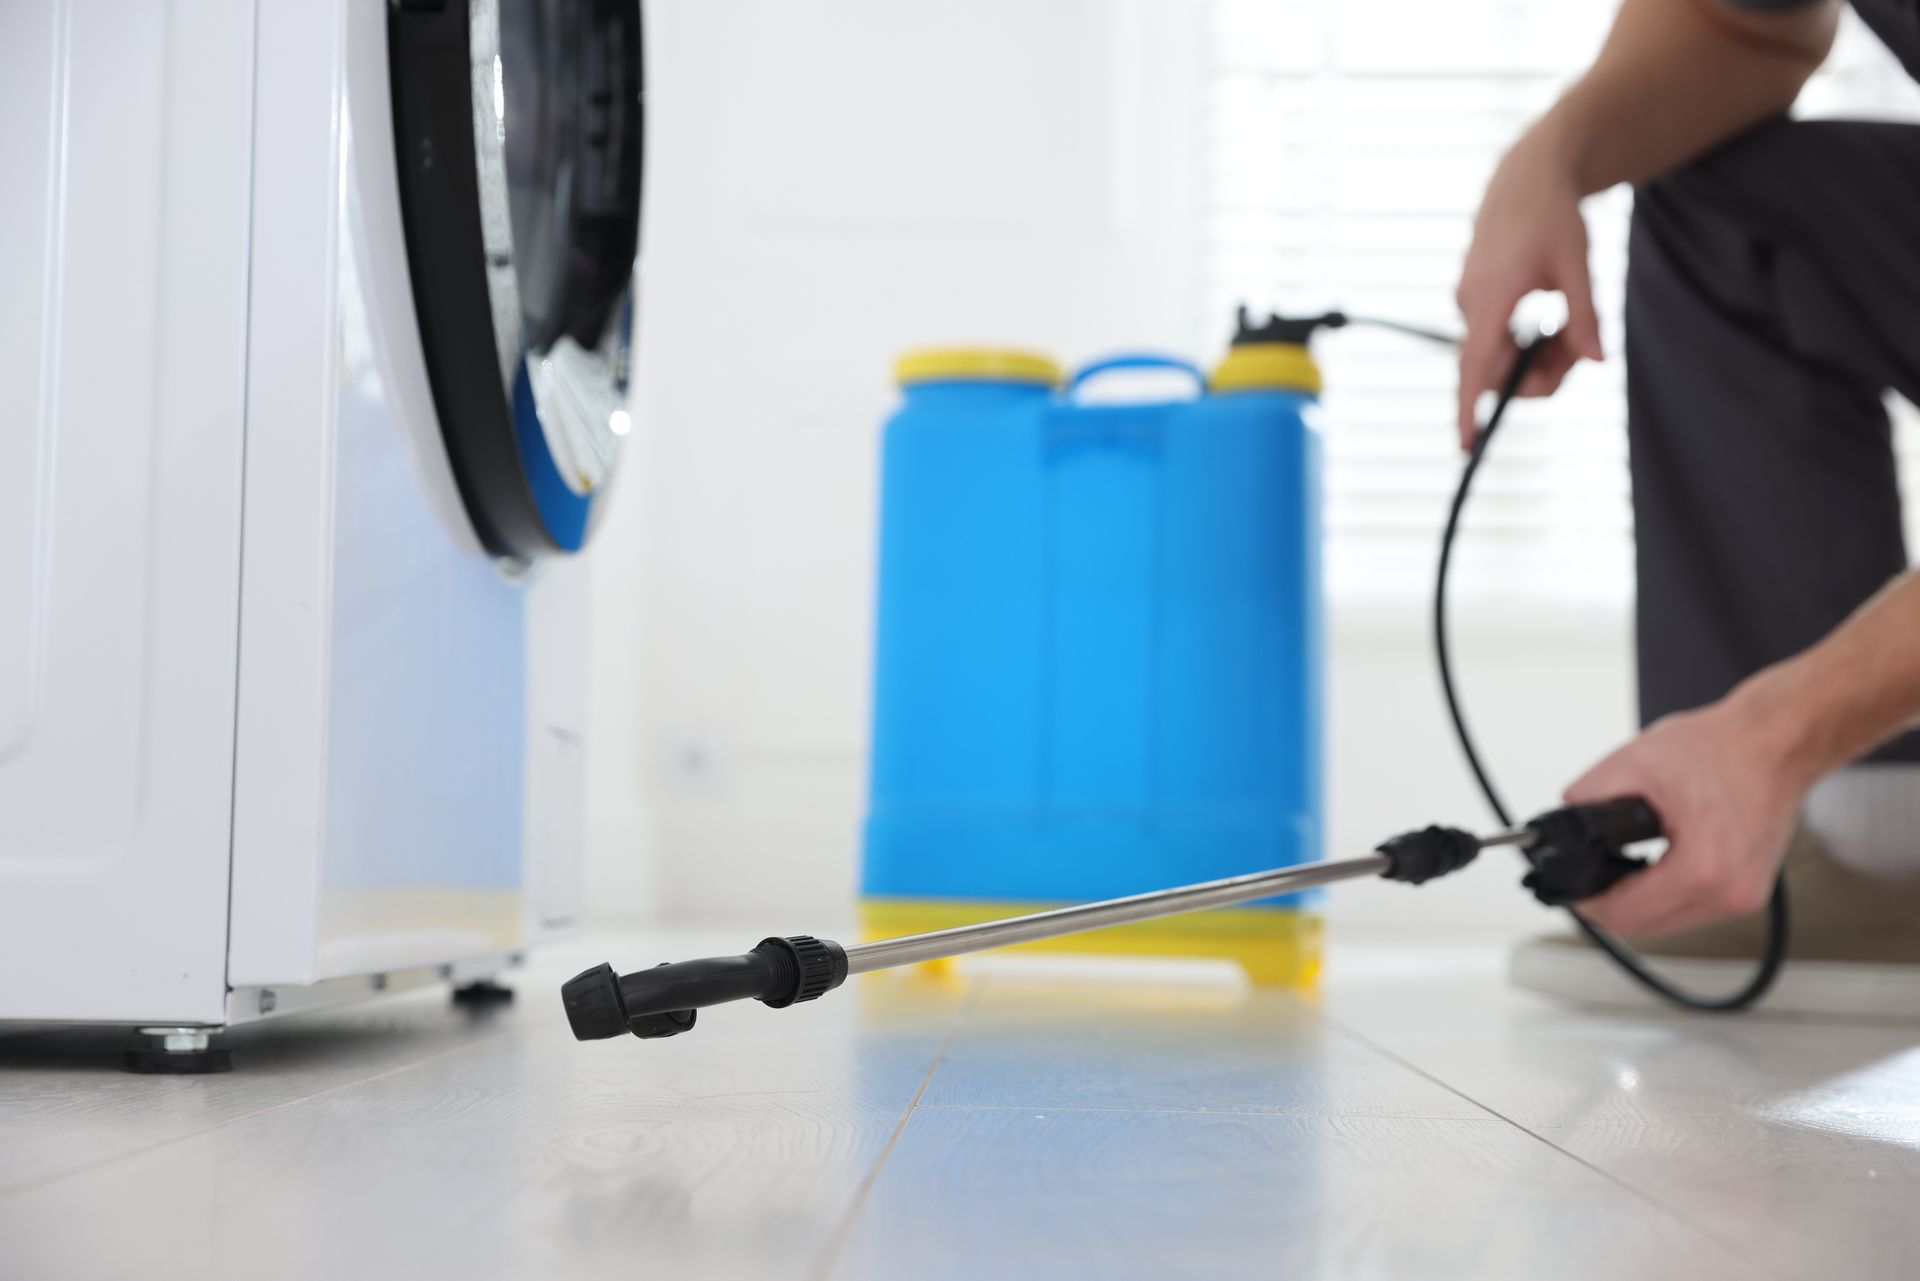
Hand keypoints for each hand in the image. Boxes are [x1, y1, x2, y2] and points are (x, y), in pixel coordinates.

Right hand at [1454, 131, 1604, 450]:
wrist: (1525, 177)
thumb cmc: (1552, 215)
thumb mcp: (1578, 263)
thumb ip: (1585, 317)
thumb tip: (1596, 361)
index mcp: (1491, 298)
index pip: (1473, 368)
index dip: (1468, 410)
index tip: (1466, 446)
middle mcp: (1470, 306)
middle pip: (1495, 372)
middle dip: (1539, 374)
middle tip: (1581, 349)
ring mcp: (1469, 304)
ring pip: (1498, 359)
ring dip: (1536, 357)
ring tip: (1568, 327)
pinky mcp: (1475, 301)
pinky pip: (1496, 342)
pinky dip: (1525, 343)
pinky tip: (1548, 319)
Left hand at [1564, 700, 1808, 936]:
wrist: (1778, 743)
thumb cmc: (1725, 748)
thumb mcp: (1636, 761)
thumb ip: (1590, 792)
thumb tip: (1568, 812)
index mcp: (1702, 869)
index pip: (1626, 914)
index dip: (1588, 903)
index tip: (1571, 889)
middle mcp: (1729, 893)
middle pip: (1647, 927)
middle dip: (1610, 904)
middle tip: (1588, 878)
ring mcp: (1744, 897)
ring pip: (1671, 923)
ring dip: (1639, 903)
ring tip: (1616, 870)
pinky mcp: (1749, 891)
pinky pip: (1694, 909)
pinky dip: (1666, 895)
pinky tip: (1649, 871)